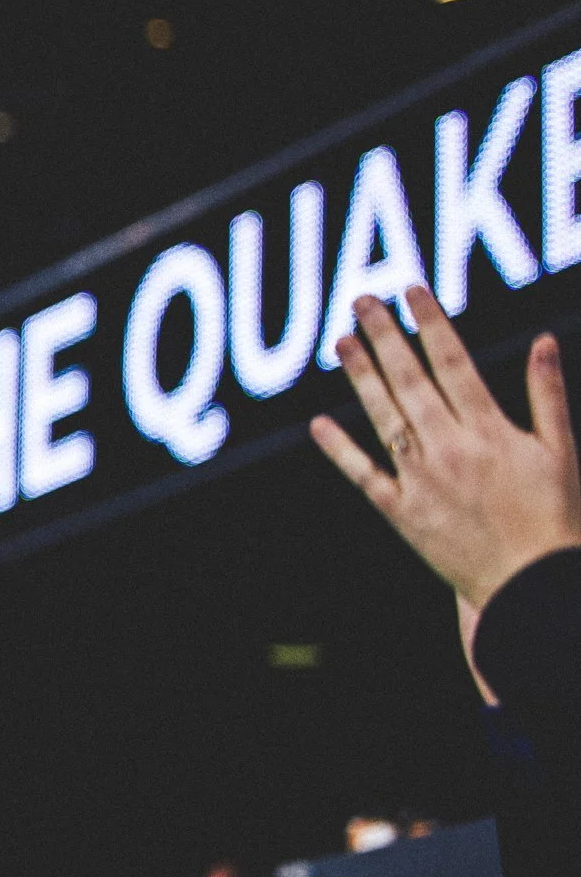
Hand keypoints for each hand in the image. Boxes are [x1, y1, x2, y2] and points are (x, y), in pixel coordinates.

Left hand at [309, 287, 580, 612]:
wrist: (530, 585)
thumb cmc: (555, 519)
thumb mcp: (562, 451)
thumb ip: (547, 393)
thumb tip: (542, 341)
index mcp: (490, 430)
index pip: (453, 362)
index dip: (430, 323)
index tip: (411, 291)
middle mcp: (450, 449)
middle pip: (410, 381)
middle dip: (385, 337)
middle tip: (361, 301)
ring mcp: (421, 480)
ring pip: (383, 417)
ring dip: (361, 377)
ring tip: (342, 342)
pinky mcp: (401, 512)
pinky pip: (364, 475)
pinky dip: (341, 449)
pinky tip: (320, 424)